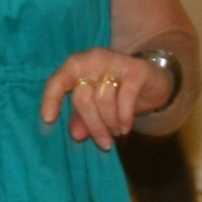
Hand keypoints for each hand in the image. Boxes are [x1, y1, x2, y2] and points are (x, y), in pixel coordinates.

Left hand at [41, 49, 157, 148]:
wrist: (153, 79)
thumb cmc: (116, 92)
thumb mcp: (95, 105)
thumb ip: (81, 117)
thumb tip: (76, 135)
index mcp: (76, 65)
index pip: (58, 80)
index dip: (51, 99)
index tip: (48, 120)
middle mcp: (93, 58)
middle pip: (83, 97)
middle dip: (93, 125)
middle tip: (103, 143)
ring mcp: (115, 60)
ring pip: (104, 100)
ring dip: (110, 123)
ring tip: (115, 133)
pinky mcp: (136, 69)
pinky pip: (125, 98)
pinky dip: (124, 117)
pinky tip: (125, 128)